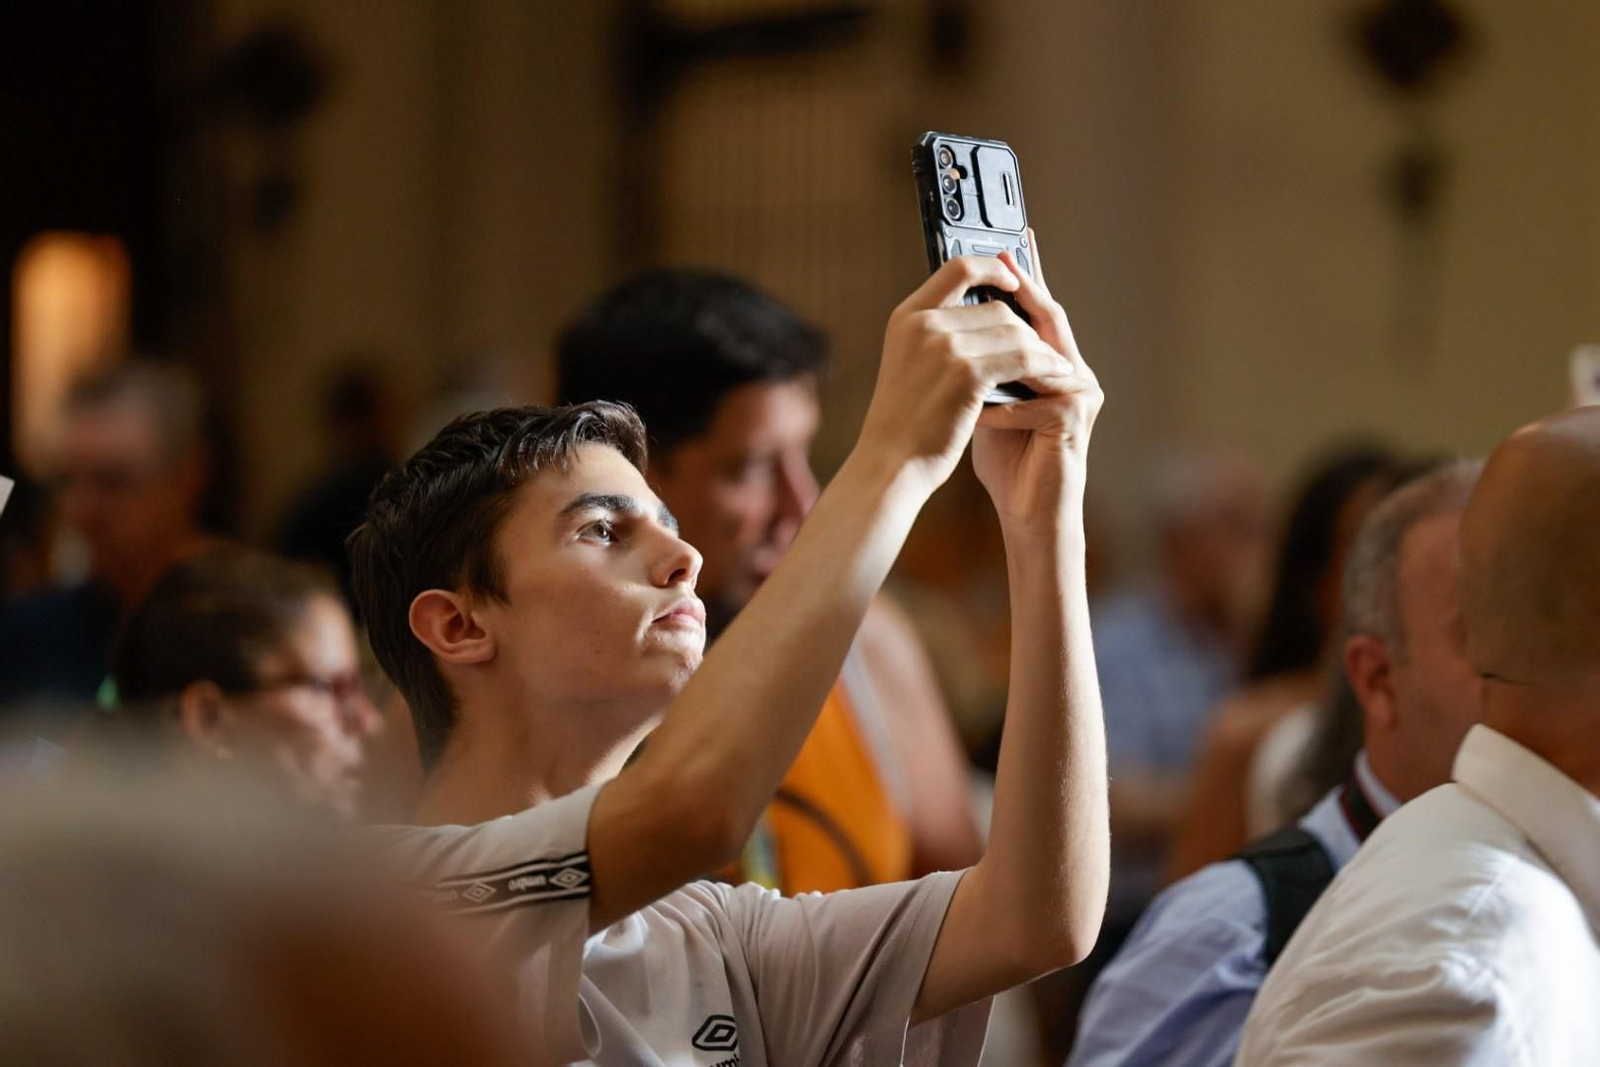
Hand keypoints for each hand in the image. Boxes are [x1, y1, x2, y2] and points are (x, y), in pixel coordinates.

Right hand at [857, 256, 1073, 497]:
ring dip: (1041, 350)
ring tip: (1055, 365)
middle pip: (996, 307)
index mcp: (907, 316)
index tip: (1013, 279)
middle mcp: (923, 323)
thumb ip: (938, 334)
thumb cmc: (904, 422)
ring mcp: (944, 346)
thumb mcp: (910, 364)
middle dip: (1027, 329)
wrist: (890, 463)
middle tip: (1044, 347)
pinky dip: (1043, 366)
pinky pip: (1022, 358)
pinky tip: (1054, 375)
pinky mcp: (966, 373)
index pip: (958, 269)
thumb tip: (987, 317)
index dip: (991, 268)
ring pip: (1015, 331)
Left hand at [972, 230, 1102, 527]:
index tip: (1004, 245)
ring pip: (1041, 354)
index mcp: (1053, 363)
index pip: (1038, 310)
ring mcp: (1080, 394)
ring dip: (1002, 351)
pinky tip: (977, 410)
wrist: (1029, 509)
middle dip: (1020, 292)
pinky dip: (1003, 405)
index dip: (1024, 277)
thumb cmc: (1008, 456)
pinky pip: (1035, 400)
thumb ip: (981, 363)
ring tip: (968, 334)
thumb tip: (950, 322)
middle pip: (1049, 318)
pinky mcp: (1075, 419)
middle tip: (994, 268)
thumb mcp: (987, 398)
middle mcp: (1074, 371)